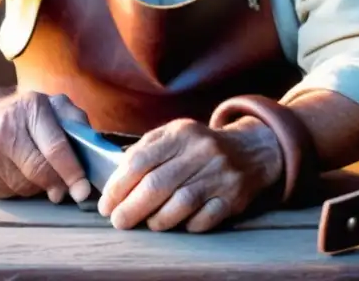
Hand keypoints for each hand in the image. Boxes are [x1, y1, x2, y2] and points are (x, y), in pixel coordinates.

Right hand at [0, 87, 92, 204]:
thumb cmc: (21, 114)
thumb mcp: (50, 106)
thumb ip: (75, 122)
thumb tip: (93, 154)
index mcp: (30, 107)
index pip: (56, 147)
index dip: (72, 172)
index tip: (83, 189)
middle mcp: (5, 127)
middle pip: (41, 171)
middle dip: (59, 185)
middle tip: (66, 191)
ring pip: (26, 186)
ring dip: (38, 186)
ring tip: (34, 170)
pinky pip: (8, 193)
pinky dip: (19, 188)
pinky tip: (14, 172)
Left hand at [97, 117, 283, 231]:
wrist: (252, 150)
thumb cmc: (200, 146)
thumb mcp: (174, 135)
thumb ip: (145, 150)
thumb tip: (113, 177)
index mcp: (180, 133)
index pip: (141, 160)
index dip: (119, 186)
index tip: (106, 204)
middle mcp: (201, 151)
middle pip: (158, 184)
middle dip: (131, 208)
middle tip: (118, 222)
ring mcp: (219, 174)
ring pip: (181, 203)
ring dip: (158, 220)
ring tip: (147, 225)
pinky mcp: (234, 197)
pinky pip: (206, 218)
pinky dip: (189, 225)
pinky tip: (179, 226)